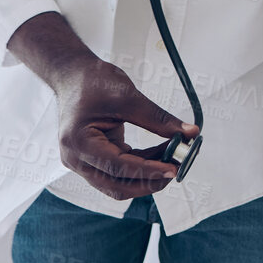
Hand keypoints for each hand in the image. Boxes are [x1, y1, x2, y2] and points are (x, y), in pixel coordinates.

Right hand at [6, 10, 197, 199]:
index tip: (173, 168)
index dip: (149, 171)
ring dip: (147, 176)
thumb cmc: (92, 82)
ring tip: (172, 158)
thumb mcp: (128, 97)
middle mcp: (76, 159)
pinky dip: (141, 167)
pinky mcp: (93, 161)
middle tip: (177, 167)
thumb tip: (189, 134)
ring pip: (119, 184)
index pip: (118, 167)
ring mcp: (83, 163)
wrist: (73, 76)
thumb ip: (158, 119)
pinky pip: (119, 173)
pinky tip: (160, 154)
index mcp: (79, 142)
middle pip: (117, 186)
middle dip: (150, 180)